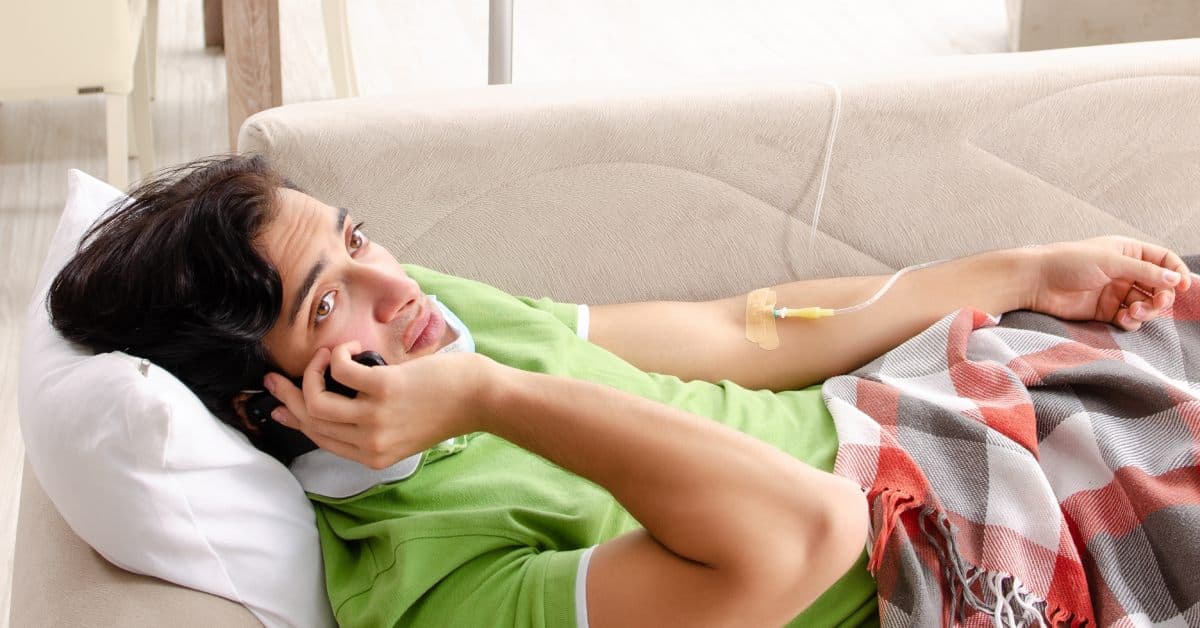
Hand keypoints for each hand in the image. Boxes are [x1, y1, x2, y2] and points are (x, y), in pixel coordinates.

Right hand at [264, 341, 496, 468]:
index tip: (278, 404)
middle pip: (312, 420)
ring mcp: (376, 418)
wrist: (479, 398)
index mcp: (371, 456)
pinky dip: (337, 356)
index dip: (294, 419)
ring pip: (317, 400)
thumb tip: (329, 408)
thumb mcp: (400, 428)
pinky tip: (347, 349)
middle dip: (288, 396)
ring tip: (324, 358)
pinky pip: (340, 371)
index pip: (319, 438)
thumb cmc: (443, 406)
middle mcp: (370, 442)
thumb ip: (365, 425)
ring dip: (312, 373)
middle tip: (275, 376)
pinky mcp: (384, 390)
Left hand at [1028, 236, 1191, 330]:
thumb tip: (1176, 280)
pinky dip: (1132, 322)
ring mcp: (1116, 292)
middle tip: (1157, 304)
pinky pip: (1130, 319)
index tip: (1184, 286)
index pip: (1164, 261)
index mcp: (1128, 251)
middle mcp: (1125, 272)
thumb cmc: (1069, 262)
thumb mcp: (1110, 261)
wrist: (1036, 282)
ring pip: (1147, 305)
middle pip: (1159, 287)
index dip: (1177, 273)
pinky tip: (1123, 319)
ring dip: (1148, 311)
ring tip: (1135, 312)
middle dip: (1163, 297)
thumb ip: (1144, 271)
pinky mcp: (1105, 311)